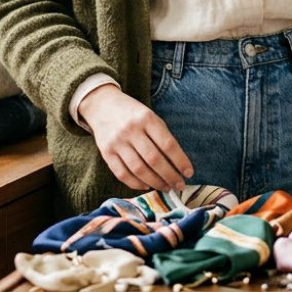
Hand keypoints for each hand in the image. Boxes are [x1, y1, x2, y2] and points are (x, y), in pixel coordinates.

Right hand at [77, 84, 193, 191]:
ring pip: (138, 169)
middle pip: (154, 159)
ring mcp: (117, 142)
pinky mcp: (106, 152)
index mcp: (146, 118)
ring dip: (155, 182)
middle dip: (170, 176)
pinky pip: (122, 173)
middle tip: (179, 185)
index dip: (180, 161)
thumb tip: (177, 164)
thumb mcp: (150, 116)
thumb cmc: (133, 113)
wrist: (102, 105)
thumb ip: (162, 136)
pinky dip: (136, 183)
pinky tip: (146, 185)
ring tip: (165, 187)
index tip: (189, 172)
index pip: (167, 144)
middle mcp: (131, 130)